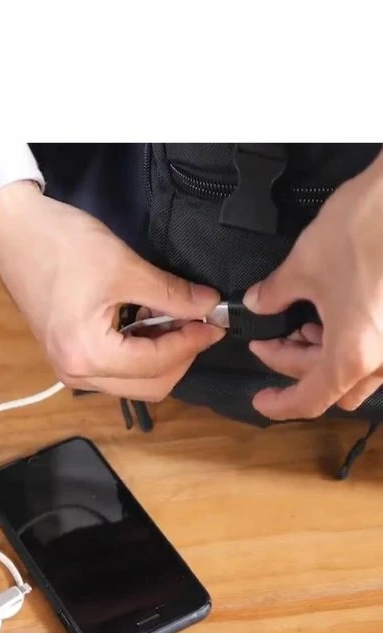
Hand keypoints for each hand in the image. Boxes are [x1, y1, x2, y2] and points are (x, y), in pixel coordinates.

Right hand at [0, 181, 223, 400]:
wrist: (12, 230)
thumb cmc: (62, 245)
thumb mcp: (125, 267)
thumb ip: (172, 294)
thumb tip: (210, 306)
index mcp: (87, 355)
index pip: (158, 364)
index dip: (193, 342)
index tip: (216, 321)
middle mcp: (77, 374)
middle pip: (149, 386)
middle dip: (180, 356)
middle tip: (200, 323)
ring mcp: (70, 369)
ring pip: (134, 382)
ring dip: (161, 356)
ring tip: (176, 319)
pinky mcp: (68, 356)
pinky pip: (116, 369)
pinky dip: (139, 352)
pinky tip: (149, 323)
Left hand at [243, 150, 382, 419]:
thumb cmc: (366, 228)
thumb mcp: (304, 265)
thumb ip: (275, 294)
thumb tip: (260, 302)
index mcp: (354, 354)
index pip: (310, 399)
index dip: (280, 404)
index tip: (260, 399)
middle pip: (330, 384)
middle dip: (294, 365)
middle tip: (267, 342)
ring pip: (355, 371)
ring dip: (322, 356)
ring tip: (299, 326)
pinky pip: (374, 351)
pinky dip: (348, 342)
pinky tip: (331, 314)